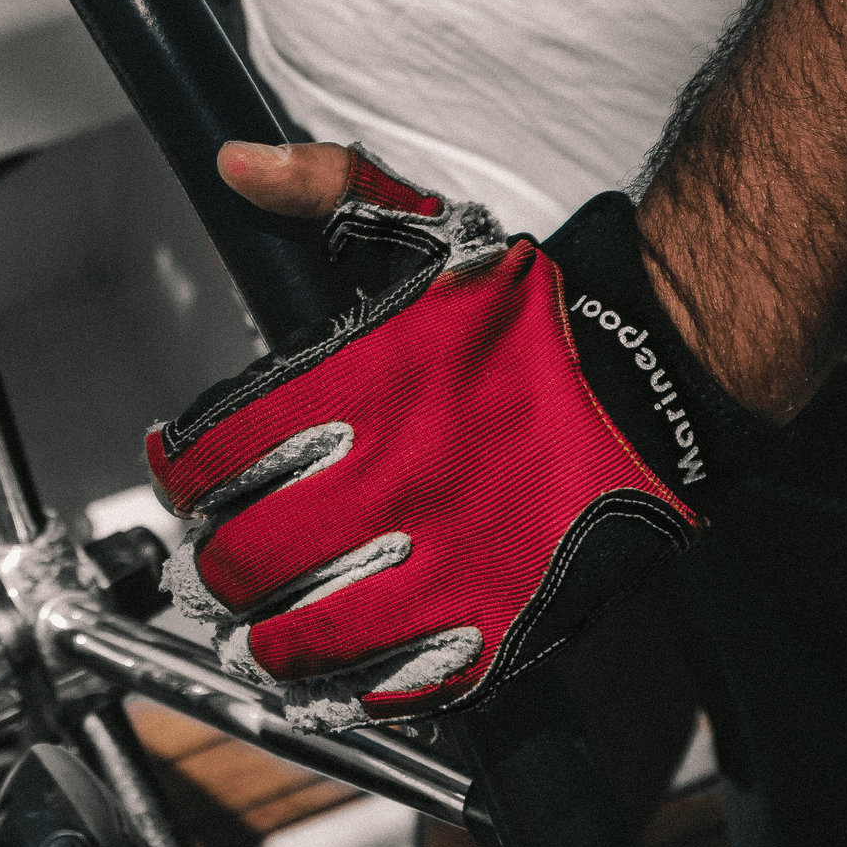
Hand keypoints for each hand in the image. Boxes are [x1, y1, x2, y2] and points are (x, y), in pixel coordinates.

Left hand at [145, 144, 760, 727]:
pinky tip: (344, 664)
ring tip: (264, 627)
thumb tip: (238, 164)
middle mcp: (384, 480)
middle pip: (242, 560)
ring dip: (268, 638)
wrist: (666, 367)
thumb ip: (327, 192)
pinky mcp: (499, 620)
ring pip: (303, 635)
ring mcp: (440, 559)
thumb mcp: (427, 233)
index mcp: (353, 392)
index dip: (180, 475)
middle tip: (223, 558)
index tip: (179, 476)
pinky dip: (358, 682)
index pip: (214, 458)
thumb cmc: (538, 315)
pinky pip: (398, 681)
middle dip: (218, 565)